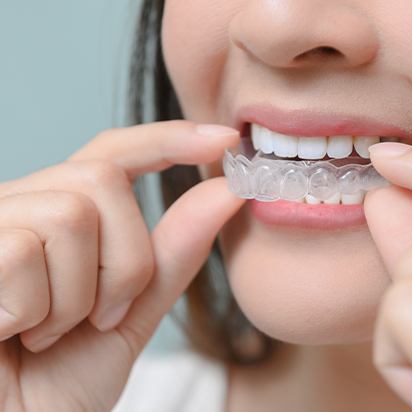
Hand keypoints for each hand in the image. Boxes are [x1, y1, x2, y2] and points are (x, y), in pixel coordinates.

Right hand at [0, 121, 243, 410]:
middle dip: (125, 261)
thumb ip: (173, 253)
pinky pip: (22, 253)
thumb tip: (226, 191)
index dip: (168, 140)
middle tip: (100, 316)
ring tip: (48, 333)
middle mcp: (20, 207)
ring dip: (77, 296)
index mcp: (59, 215)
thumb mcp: (132, 313)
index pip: (113, 154)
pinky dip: (35, 311)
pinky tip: (11, 335)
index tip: (223, 140)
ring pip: (70, 215)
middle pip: (102, 181)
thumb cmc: (60, 379)